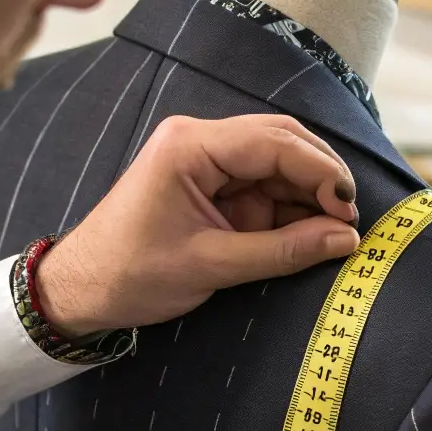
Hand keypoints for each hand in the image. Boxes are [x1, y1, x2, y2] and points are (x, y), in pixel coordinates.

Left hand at [35, 114, 360, 333]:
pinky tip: (313, 233)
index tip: (349, 209)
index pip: (274, 142)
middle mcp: (201, 141)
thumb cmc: (130, 274)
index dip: (321, 171)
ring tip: (337, 232)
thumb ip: (283, 251)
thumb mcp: (211, 266)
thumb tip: (345, 241)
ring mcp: (209, 162)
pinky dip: (292, 209)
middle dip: (322, 177)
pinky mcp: (214, 187)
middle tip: (350, 220)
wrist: (81, 289)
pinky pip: (265, 188)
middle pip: (282, 142)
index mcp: (190, 145)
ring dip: (311, 195)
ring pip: (279, 164)